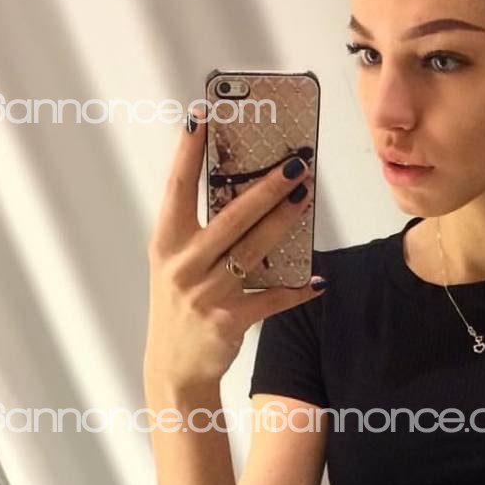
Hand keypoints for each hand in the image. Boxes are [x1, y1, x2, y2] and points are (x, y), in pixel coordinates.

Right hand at [144, 114, 323, 392]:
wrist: (174, 369)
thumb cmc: (180, 306)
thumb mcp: (177, 264)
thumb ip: (201, 231)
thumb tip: (246, 194)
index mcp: (166, 243)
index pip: (178, 188)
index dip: (188, 152)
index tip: (202, 115)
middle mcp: (183, 264)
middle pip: (230, 217)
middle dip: (265, 188)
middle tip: (295, 164)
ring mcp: (205, 293)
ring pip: (253, 250)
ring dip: (284, 223)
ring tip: (306, 197)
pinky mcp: (228, 320)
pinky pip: (271, 299)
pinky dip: (296, 290)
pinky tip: (317, 280)